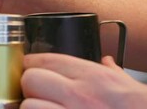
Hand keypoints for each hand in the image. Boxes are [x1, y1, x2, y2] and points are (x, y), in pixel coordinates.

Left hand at [21, 53, 146, 108]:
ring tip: (43, 108)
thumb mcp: (127, 86)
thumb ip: (111, 72)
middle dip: (29, 86)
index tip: (28, 68)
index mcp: (91, 77)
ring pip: (28, 106)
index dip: (31, 64)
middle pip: (30, 79)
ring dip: (32, 107)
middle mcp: (78, 95)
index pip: (44, 60)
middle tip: (36, 93)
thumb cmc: (138, 108)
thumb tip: (106, 63)